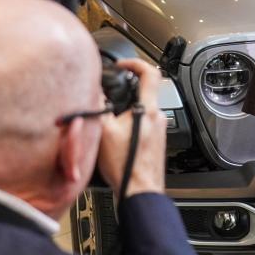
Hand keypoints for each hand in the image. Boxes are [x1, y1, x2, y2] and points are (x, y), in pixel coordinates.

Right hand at [97, 58, 166, 197]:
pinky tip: (118, 137)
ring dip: (127, 110)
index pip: (150, 73)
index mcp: (149, 110)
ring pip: (143, 109)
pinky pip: (143, 124)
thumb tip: (96, 95)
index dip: (135, 63)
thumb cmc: (126, 167)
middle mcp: (158, 118)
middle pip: (145, 91)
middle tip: (111, 95)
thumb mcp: (104, 132)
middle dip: (126, 91)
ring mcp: (159, 130)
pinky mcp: (156, 142)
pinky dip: (130, 124)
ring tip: (112, 120)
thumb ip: (100, 109)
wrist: (140, 192)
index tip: (123, 65)